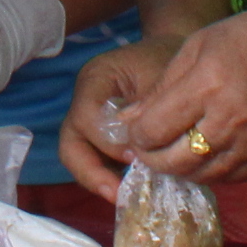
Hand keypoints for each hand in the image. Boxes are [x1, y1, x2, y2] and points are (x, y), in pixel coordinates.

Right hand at [57, 39, 179, 194]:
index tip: (138, 156)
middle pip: (71, 144)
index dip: (108, 142)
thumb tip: (136, 151)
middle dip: (91, 173)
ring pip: (79, 158)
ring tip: (126, 195)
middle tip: (119, 194)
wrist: (175, 52)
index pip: (87, 117)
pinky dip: (110, 177)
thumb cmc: (169, 62)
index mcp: (95, 78)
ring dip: (100, 179)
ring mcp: (89, 121)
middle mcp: (85, 101)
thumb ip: (146, 112)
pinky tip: (133, 188)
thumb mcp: (163, 80)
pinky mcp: (101, 137)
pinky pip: (96, 162)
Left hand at [116, 7, 246, 185]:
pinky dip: (208, 172)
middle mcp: (230, 120)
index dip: (135, 135)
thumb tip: (129, 121)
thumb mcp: (197, 46)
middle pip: (174, 161)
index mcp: (207, 85)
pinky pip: (229, 178)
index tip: (132, 129)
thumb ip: (162, 86)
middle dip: (151, 159)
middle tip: (145, 148)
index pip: (154, 129)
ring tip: (170, 153)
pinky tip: (201, 157)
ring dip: (178, 169)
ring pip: (200, 176)